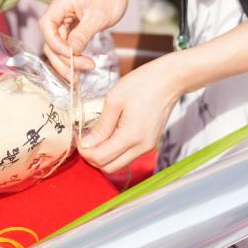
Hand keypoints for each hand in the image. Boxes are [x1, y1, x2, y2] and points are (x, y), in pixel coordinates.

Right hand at [40, 0, 130, 79]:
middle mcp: (59, 14)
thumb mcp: (99, 16)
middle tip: (78, 74)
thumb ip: (83, 33)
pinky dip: (72, 59)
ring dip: (66, 63)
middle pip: (50, 41)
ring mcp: (64, 22)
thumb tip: (72, 50)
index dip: (54, 43)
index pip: (47, 26)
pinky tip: (80, 69)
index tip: (70, 54)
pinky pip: (66, 47)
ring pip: (57, 47)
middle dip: (62, 59)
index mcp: (61, 4)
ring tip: (78, 78)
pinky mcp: (71, 30)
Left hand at [78, 56, 184, 173]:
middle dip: (93, 157)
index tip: (77, 138)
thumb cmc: (142, 84)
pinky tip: (110, 133)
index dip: (85, 152)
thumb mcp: (114, 100)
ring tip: (96, 135)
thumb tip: (86, 144)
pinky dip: (116, 150)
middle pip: (109, 167)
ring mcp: (148, 147)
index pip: (101, 158)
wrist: (169, 80)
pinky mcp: (150, 143)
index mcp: (131, 137)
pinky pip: (129, 155)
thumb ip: (100, 126)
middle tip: (84, 139)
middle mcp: (141, 147)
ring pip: (119, 163)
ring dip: (104, 155)